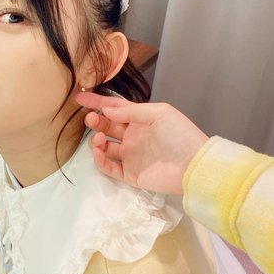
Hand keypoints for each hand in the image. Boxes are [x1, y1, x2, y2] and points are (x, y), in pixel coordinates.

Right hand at [76, 92, 208, 194]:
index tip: (80, 99)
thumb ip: (131, 111)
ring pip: (104, 147)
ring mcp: (130, 156)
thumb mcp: (158, 113)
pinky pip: (108, 167)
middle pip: (107, 127)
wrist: (193, 165)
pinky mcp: (129, 174)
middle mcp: (133, 137)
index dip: (98, 103)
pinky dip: (100, 160)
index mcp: (141, 120)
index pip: (115, 109)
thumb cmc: (180, 135)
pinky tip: (100, 152)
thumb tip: (107, 110)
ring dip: (97, 140)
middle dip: (96, 121)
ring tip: (100, 139)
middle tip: (91, 120)